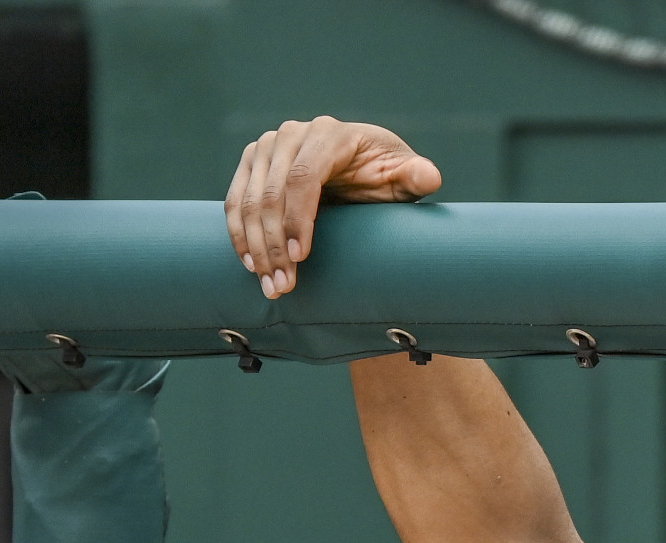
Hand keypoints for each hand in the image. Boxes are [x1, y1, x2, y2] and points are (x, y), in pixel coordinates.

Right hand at [225, 118, 442, 300]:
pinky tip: (251, 264)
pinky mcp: (253, 163)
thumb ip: (415, 175)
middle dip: (274, 244)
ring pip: (250, 200)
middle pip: (272, 193)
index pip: (304, 176)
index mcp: (330, 134)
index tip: (299, 257)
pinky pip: (237, 200)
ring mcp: (268, 147)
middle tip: (283, 286)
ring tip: (271, 285)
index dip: (298, 218)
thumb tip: (429, 176)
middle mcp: (292, 135)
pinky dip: (240, 234)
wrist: (359, 164)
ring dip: (255, 247)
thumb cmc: (384, 172)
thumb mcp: (403, 175)